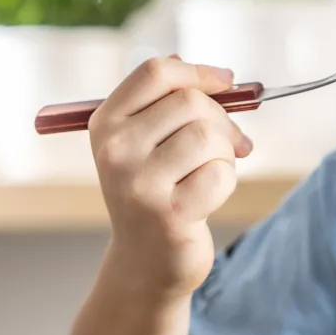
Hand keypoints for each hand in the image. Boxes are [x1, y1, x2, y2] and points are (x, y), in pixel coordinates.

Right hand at [89, 56, 253, 296]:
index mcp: (106, 124)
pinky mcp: (169, 213)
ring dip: (225, 153)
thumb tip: (214, 74)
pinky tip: (207, 198)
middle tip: (229, 144)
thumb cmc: (155, 193)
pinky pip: (221, 173)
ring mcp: (139, 183)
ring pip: (209, 136)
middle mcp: (115, 151)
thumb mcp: (147, 144)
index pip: (155, 73)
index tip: (226, 82)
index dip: (198, 73)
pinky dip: (226, 182)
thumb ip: (170, 106)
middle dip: (221, 121)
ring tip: (211, 172)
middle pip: (190, 102)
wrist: (146, 261)